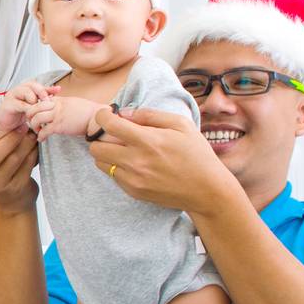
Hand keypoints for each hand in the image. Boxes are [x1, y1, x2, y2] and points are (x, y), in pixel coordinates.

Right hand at [0, 79, 54, 135]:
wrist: (6, 122)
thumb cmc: (19, 112)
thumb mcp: (34, 104)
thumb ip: (44, 96)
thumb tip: (58, 89)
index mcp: (25, 87)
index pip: (38, 84)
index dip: (48, 88)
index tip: (57, 91)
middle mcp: (18, 89)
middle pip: (32, 85)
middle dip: (42, 93)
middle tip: (48, 102)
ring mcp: (12, 95)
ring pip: (27, 93)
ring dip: (34, 101)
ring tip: (37, 110)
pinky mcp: (8, 104)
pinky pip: (21, 105)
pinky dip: (28, 110)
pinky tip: (31, 115)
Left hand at [29, 95, 106, 141]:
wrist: (96, 118)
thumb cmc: (88, 112)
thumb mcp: (73, 102)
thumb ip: (62, 103)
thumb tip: (55, 105)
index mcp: (59, 100)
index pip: (40, 100)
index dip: (35, 107)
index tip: (35, 114)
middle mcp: (56, 106)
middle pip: (34, 107)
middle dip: (29, 116)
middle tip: (31, 122)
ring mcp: (57, 115)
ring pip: (36, 118)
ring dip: (34, 126)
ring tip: (37, 131)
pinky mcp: (60, 126)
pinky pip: (44, 131)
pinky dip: (40, 136)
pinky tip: (41, 139)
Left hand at [87, 106, 239, 215]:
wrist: (207, 190)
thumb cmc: (197, 154)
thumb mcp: (181, 125)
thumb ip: (149, 115)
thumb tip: (123, 112)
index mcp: (148, 141)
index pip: (108, 125)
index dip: (102, 117)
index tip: (106, 114)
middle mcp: (136, 161)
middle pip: (96, 147)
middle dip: (100, 137)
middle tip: (113, 134)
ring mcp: (133, 179)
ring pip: (100, 163)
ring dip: (107, 153)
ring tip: (124, 149)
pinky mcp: (133, 191)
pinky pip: (113, 176)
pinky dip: (118, 167)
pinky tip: (134, 163)